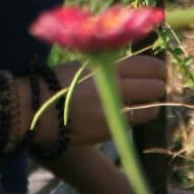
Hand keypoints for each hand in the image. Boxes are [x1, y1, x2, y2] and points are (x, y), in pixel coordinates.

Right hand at [34, 55, 165, 147]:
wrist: (35, 109)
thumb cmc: (56, 82)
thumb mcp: (83, 64)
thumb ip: (109, 64)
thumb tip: (136, 65)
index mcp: (106, 65)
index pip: (149, 66)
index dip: (159, 70)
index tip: (158, 72)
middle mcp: (113, 86)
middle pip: (155, 87)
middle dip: (158, 88)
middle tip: (153, 88)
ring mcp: (113, 110)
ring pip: (151, 109)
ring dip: (150, 106)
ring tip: (141, 103)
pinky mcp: (110, 130)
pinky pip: (134, 123)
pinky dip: (135, 118)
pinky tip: (124, 115)